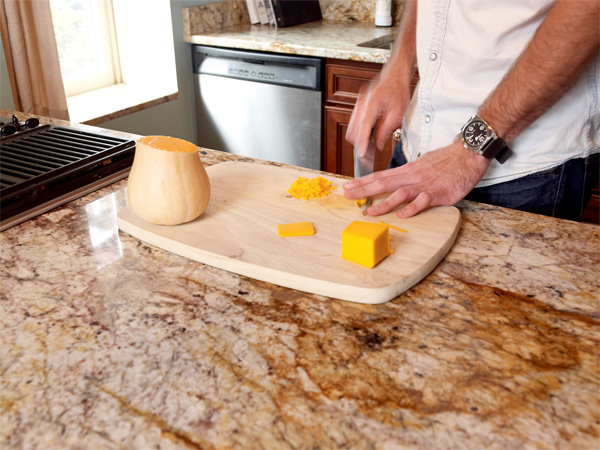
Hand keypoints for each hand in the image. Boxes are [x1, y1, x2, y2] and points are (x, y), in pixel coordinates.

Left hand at [343, 140, 490, 217]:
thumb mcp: (422, 164)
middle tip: (347, 196)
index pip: (380, 176)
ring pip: (399, 194)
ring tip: (369, 211)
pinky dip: (411, 208)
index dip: (363, 182)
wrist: (468, 152)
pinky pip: (422, 202)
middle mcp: (412, 177)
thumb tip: (394, 181)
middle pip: (383, 183)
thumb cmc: (446, 160)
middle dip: (363, 190)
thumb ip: (408, 175)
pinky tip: (402, 214)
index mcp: (407, 170)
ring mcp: (424, 185)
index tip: (348, 187)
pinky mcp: (438, 193)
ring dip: (383, 203)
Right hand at [346, 72, 411, 154]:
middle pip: (352, 130)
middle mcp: (362, 103)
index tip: (362, 154)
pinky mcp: (359, 106)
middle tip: (367, 156)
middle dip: (358, 144)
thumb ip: (386, 131)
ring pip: (351, 128)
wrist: (394, 75)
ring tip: (368, 149)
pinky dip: (359, 133)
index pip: (363, 127)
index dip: (362, 142)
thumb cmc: (398, 90)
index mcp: (372, 103)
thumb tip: (377, 145)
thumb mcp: (398, 113)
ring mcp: (358, 104)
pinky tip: (367, 139)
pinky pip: (354, 123)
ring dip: (358, 140)